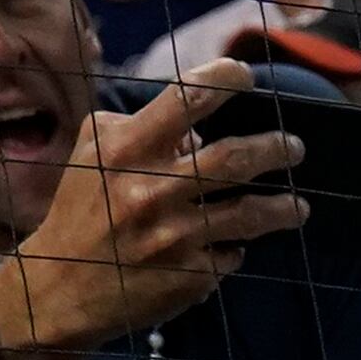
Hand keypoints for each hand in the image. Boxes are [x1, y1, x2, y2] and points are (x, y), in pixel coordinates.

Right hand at [0, 62, 304, 359]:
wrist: (62, 286)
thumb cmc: (83, 208)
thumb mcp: (94, 154)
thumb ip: (139, 128)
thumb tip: (196, 132)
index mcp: (123, 150)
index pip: (183, 100)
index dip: (221, 79)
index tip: (246, 74)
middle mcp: (150, 190)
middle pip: (233, 158)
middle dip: (274, 149)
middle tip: (294, 148)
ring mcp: (174, 235)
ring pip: (249, 213)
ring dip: (283, 208)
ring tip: (298, 207)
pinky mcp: (190, 275)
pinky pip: (232, 253)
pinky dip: (234, 247)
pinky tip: (231, 246)